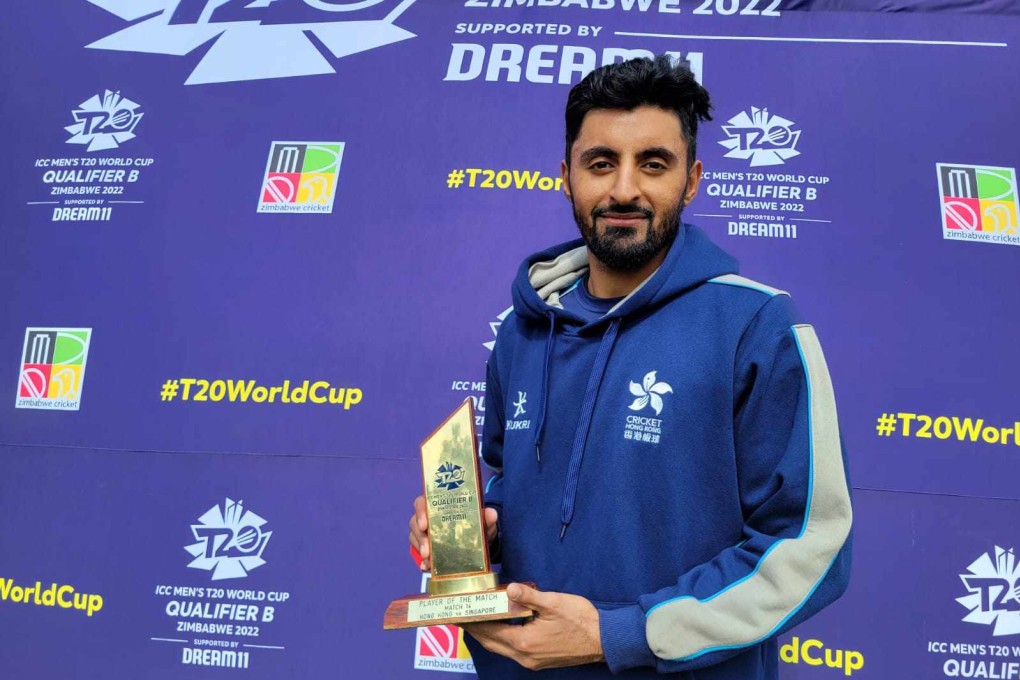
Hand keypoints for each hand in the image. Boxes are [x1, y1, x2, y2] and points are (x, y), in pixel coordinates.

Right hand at [408, 495, 497, 571]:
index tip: (424, 525)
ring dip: (420, 549)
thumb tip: (491, 514)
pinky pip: (419, 553)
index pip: (422, 503)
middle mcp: (428, 517)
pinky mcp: (426, 547)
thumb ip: (487, 517)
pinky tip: (427, 567)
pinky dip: (423, 561)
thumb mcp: (483, 521)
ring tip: (429, 561)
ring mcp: (424, 533)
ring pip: (415, 538)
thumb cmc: (476, 525)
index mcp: (437, 505)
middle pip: (415, 523)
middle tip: (427, 550)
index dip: (420, 512)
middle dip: (419, 537)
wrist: (478, 542)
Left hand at [462, 583, 604, 670]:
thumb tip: (508, 588)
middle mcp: (524, 656)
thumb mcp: (554, 602)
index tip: (458, 612)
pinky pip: (512, 650)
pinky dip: (501, 638)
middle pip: (490, 642)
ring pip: (501, 648)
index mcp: (524, 641)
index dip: (473, 621)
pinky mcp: (539, 661)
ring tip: (476, 619)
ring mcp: (531, 661)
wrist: (603, 640)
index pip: (489, 631)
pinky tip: (501, 627)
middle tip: (461, 614)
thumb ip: (528, 596)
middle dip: (475, 629)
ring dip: (487, 634)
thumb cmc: (580, 619)